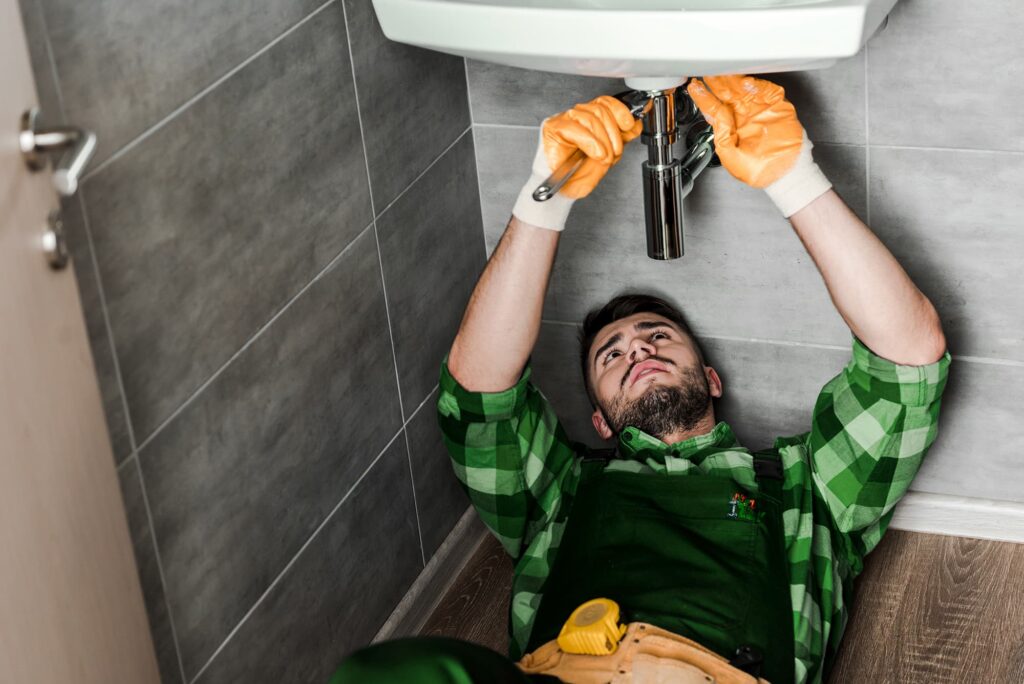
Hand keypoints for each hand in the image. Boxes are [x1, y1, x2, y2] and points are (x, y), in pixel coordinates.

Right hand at [513, 95, 641, 230]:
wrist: (561, 192)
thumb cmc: (578, 175)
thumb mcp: (609, 156)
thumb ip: (622, 139)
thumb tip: (635, 124)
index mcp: (590, 119)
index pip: (606, 102)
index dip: (621, 111)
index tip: (631, 124)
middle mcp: (577, 117)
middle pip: (601, 109)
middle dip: (613, 134)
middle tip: (614, 152)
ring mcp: (564, 120)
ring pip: (590, 117)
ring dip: (602, 141)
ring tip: (603, 157)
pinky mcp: (553, 127)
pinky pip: (575, 128)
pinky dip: (590, 142)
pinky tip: (595, 153)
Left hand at [686, 75, 831, 216]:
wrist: (785, 173)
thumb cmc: (759, 170)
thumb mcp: (731, 158)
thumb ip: (721, 137)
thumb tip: (716, 116)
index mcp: (731, 128)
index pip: (714, 108)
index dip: (703, 97)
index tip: (694, 87)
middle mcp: (744, 116)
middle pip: (727, 94)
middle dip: (717, 83)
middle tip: (707, 73)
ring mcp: (760, 110)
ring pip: (744, 89)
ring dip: (733, 80)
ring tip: (722, 72)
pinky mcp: (777, 107)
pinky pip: (767, 91)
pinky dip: (757, 85)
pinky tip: (745, 82)